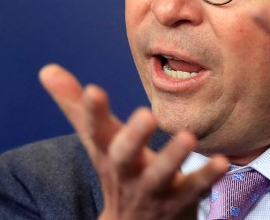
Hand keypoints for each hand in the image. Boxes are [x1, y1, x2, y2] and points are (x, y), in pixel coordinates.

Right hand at [40, 64, 228, 219]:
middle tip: (146, 114)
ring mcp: (153, 189)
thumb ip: (76, 105)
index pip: (95, 130)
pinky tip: (223, 161)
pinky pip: (195, 190)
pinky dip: (207, 177)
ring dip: (173, 157)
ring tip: (188, 137)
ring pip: (160, 175)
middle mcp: (127, 171)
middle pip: (124, 156)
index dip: (91, 111)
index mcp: (108, 152)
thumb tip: (46, 69)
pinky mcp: (180, 201)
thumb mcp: (98, 140)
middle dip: (133, 137)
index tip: (94, 89)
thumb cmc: (119, 170)